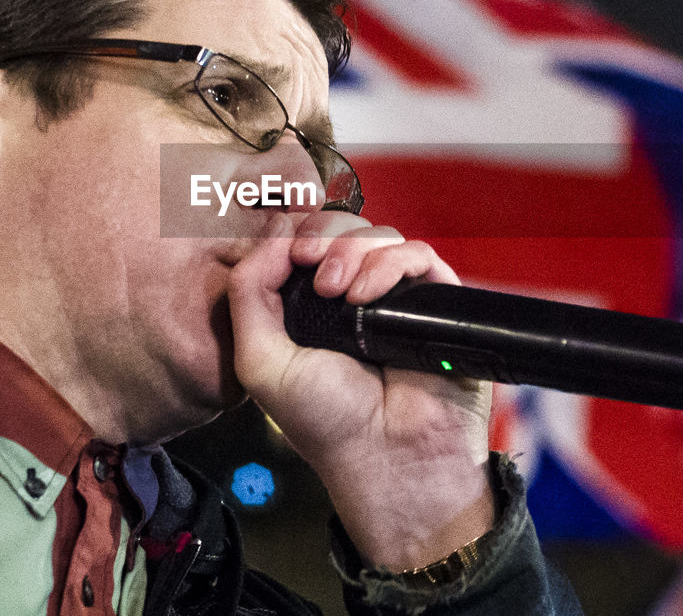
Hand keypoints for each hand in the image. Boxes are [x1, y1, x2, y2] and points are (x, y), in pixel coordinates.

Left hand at [227, 211, 494, 570]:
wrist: (387, 455)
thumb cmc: (325, 422)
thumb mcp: (260, 360)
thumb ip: (248, 291)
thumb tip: (272, 233)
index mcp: (309, 307)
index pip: (303, 241)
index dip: (295, 232)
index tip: (289, 250)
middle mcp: (352, 296)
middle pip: (340, 228)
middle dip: (323, 237)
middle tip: (313, 266)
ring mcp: (395, 297)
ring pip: (378, 235)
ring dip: (354, 252)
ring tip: (343, 294)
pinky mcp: (434, 303)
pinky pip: (418, 255)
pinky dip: (391, 263)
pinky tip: (369, 296)